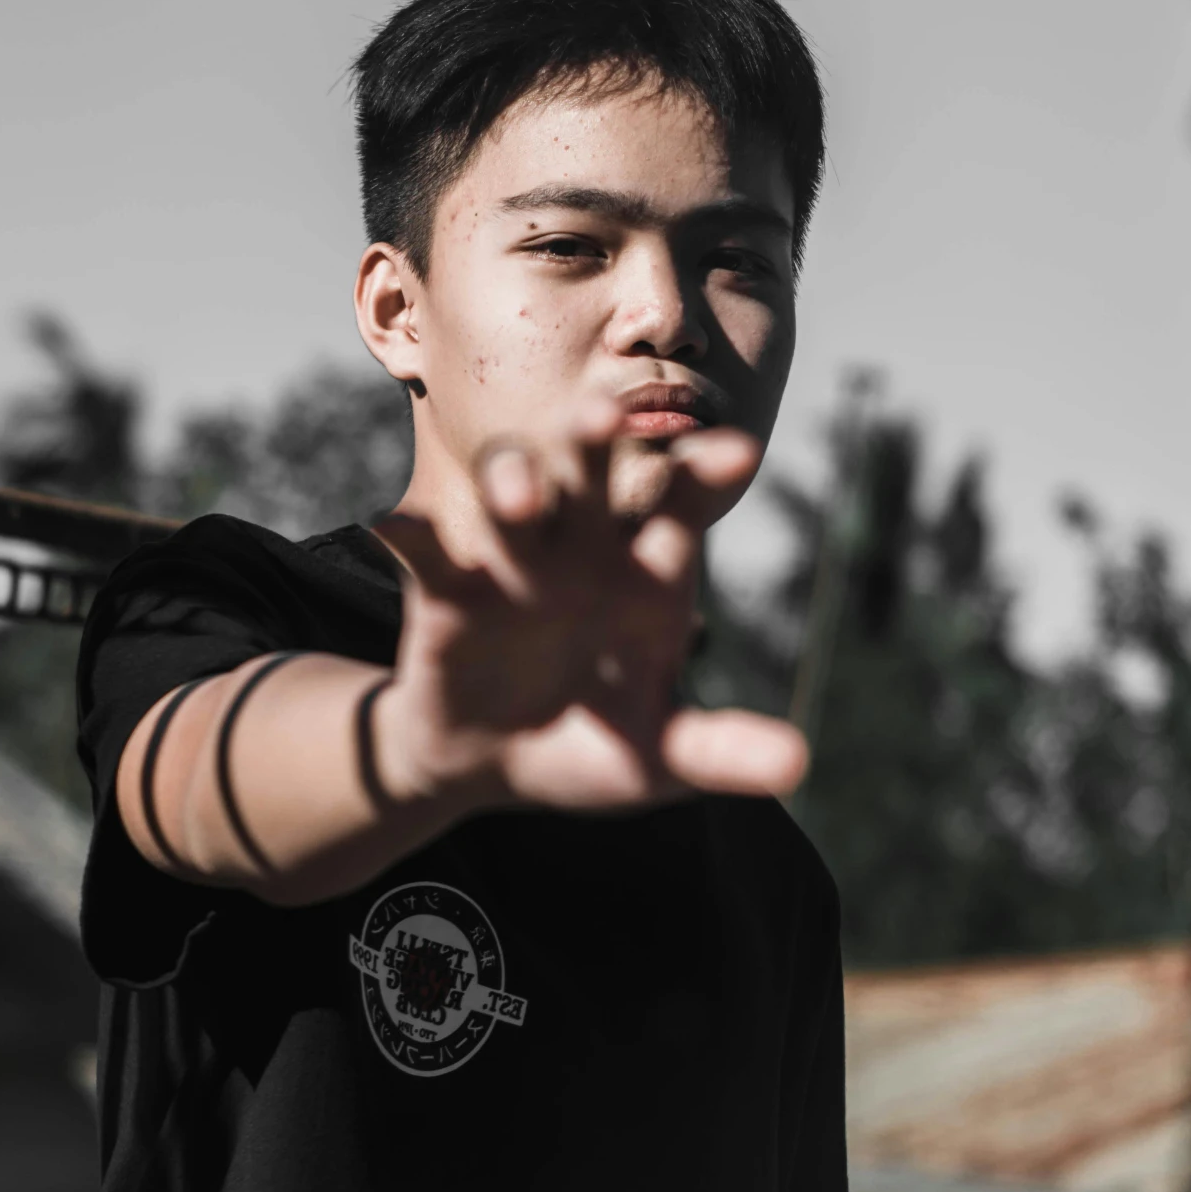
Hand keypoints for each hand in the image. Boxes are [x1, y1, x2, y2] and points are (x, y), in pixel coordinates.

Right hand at [373, 397, 806, 811]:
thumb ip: (716, 751)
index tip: (737, 454)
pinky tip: (394, 522)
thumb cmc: (589, 747)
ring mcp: (511, 557)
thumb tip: (797, 766)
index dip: (704, 478)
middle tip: (604, 424)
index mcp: (644, 574)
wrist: (491, 767)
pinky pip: (424, 545)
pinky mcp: (444, 585)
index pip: (680, 509)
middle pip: (589, 471)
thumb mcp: (654, 759)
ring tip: (519, 501)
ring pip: (510, 485)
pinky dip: (408, 529)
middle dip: (593, 442)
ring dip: (513, 480)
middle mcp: (580, 547)